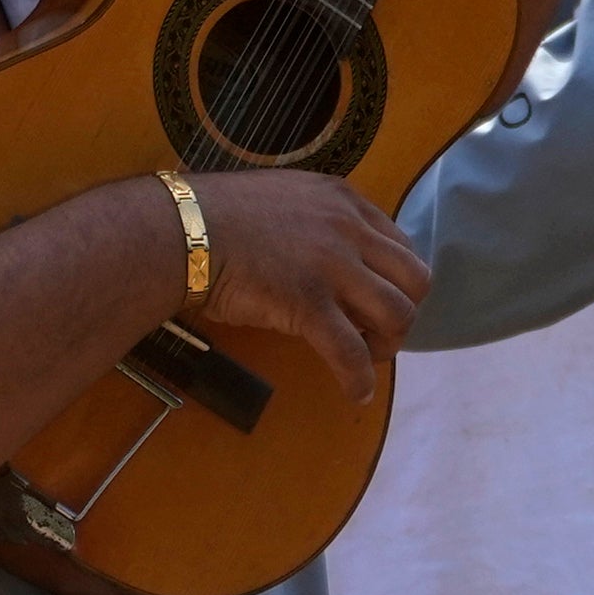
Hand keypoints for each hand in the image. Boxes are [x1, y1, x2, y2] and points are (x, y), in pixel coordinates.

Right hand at [176, 166, 426, 404]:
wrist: (179, 232)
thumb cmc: (213, 217)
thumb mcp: (282, 200)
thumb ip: (314, 222)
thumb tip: (323, 258)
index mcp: (342, 201)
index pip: (401, 244)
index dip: (395, 280)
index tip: (376, 300)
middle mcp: (348, 229)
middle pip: (415, 279)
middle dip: (403, 312)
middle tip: (376, 332)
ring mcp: (332, 267)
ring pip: (397, 315)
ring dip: (388, 344)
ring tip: (365, 358)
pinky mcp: (309, 305)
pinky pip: (352, 353)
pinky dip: (360, 379)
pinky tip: (356, 394)